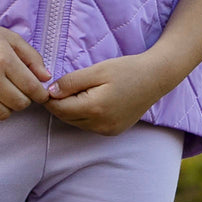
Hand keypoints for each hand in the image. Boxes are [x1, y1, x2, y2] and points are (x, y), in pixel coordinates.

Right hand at [0, 18, 52, 126]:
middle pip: (19, 104)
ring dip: (7, 108)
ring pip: (3, 115)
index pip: (32, 88)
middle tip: (17, 90)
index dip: (40, 94)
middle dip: (24, 99)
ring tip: (2, 95)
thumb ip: (32, 57)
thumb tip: (46, 78)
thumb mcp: (10, 39)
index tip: (39, 93)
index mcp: (3, 59)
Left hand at [44, 51, 176, 135]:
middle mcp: (100, 125)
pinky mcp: (113, 132)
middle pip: (66, 118)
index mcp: (94, 108)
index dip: (49, 98)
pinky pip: (89, 126)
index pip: (59, 109)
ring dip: (70, 110)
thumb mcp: (97, 71)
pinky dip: (83, 115)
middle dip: (58, 104)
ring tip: (75, 91)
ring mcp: (108, 131)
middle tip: (59, 87)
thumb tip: (50, 93)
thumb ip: (71, 82)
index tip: (46, 86)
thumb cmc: (126, 69)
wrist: (156, 78)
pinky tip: (89, 100)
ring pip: (76, 123)